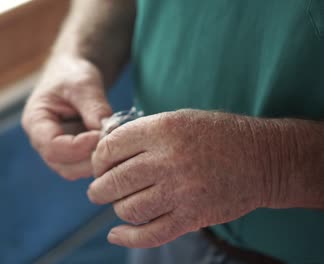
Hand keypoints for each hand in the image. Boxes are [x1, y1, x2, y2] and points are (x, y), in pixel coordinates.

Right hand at [22, 55, 111, 179]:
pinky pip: (84, 166)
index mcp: (35, 121)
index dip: (78, 146)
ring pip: (75, 171)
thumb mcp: (84, 84)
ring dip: (96, 162)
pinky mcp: (71, 155)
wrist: (73, 75)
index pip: (52, 146)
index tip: (100, 135)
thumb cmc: (73, 74)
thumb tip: (109, 131)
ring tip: (113, 143)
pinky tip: (112, 145)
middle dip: (89, 159)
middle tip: (113, 143)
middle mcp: (42, 141)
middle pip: (63, 165)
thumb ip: (94, 107)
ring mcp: (57, 151)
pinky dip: (99, 160)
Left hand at [88, 109, 275, 247]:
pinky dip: (128, 238)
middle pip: (113, 181)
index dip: (98, 160)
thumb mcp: (178, 119)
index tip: (101, 166)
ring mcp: (180, 191)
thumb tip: (105, 152)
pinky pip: (150, 234)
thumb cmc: (216, 135)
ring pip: (128, 209)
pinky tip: (116, 234)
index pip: (109, 149)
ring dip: (117, 209)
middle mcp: (167, 160)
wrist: (262, 158)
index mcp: (161, 130)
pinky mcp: (192, 217)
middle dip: (99, 188)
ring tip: (119, 203)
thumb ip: (142, 134)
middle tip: (100, 190)